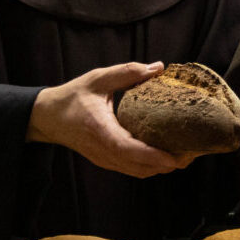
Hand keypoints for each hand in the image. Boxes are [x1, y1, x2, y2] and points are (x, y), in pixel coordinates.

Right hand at [25, 62, 192, 177]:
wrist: (48, 117)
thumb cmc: (73, 96)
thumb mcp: (98, 78)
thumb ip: (127, 72)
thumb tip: (159, 68)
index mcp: (99, 129)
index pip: (128, 149)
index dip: (152, 156)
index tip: (174, 157)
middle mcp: (102, 150)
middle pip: (138, 167)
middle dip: (166, 165)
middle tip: (190, 154)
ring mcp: (103, 159)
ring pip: (137, 172)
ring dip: (160, 168)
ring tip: (183, 157)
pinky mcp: (106, 161)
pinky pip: (132, 169)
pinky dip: (150, 167)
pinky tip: (164, 156)